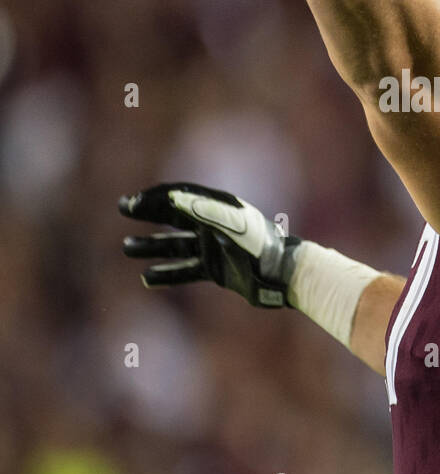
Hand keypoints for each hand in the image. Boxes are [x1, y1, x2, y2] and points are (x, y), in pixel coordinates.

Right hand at [119, 182, 300, 308]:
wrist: (283, 275)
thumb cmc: (259, 246)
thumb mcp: (230, 224)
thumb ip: (202, 210)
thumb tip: (171, 197)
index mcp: (218, 207)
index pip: (180, 196)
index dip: (154, 197)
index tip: (131, 203)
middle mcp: (214, 224)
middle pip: (174, 216)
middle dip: (148, 213)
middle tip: (122, 210)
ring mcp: (214, 247)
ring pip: (175, 244)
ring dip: (151, 245)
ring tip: (127, 248)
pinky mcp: (217, 270)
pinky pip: (186, 270)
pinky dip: (168, 273)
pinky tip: (147, 278)